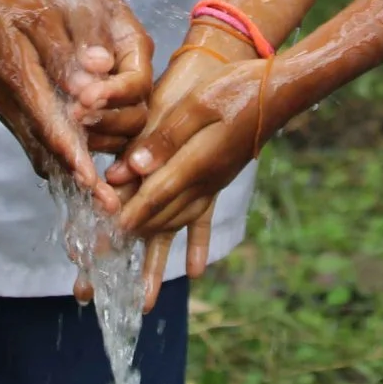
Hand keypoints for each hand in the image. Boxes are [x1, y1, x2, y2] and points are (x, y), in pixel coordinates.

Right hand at [0, 0, 137, 211]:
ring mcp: (6, 104)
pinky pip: (34, 137)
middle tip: (107, 205)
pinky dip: (57, 155)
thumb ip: (64, 52)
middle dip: (77, 177)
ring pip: (38, 147)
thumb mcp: (41, 15)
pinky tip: (78, 166)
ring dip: (68, 171)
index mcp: (16, 76)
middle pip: (44, 147)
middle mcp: (8, 98)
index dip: (72, 154)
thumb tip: (91, 82)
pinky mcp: (9, 103)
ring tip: (100, 196)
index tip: (93, 181)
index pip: (48, 122)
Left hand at [49, 0, 154, 152]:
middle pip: (137, 115)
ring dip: (98, 137)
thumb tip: (98, 66)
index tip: (85, 99)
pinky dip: (87, 142)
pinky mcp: (99, 108)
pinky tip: (65, 143)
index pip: (137, 83)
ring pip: (121, 132)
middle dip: (108, 122)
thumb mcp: (82, 2)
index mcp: (135, 48)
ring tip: (69, 133)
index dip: (114, 95)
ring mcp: (117, 95)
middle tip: (74, 118)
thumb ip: (89, 33)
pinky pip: (101, 135)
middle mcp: (131, 76)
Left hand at [112, 49, 275, 307]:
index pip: (154, 196)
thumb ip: (165, 137)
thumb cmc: (235, 89)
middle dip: (130, 246)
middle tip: (105, 273)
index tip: (103, 241)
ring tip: (143, 294)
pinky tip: (195, 270)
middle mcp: (204, 183)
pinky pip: (203, 218)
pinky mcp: (218, 180)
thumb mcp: (197, 104)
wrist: (279, 94)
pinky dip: (196, 244)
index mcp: (196, 163)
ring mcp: (213, 184)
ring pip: (177, 225)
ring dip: (157, 256)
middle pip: (160, 220)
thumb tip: (133, 167)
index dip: (127, 217)